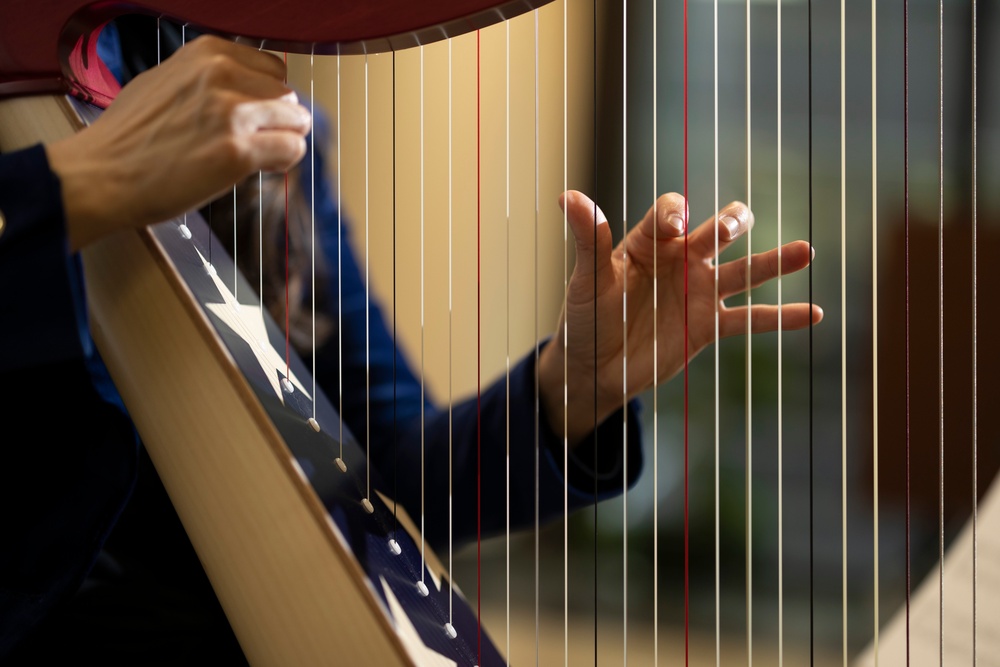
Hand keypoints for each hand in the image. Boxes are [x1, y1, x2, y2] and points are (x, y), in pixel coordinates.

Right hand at [46, 35, 310, 250]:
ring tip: (257, 155)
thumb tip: (246, 91)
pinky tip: (260, 168)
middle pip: (287, 94)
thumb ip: (210, 81)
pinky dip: (282, 162)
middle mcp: (221, 74)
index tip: (255, 115)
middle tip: (256, 141)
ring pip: (296, 121)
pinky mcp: (237, 150)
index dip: (267, 96)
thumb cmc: (129, 137)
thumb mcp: (167, 81)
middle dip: (278, 120)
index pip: (272, 67)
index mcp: (206, 53)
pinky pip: (291, 149)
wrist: (101, 174)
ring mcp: (231, 112)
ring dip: (283, 140)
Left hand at [538, 190, 822, 446]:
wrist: (594, 367)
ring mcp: (698, 292)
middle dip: (729, 223)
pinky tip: (813, 312)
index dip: (675, 215)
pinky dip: (781, 317)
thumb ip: (587, 240)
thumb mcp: (586, 280)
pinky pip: (751, 319)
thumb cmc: (584, 317)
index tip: (676, 227)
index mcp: (648, 243)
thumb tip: (568, 196)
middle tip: (734, 226)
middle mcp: (680, 260)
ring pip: (744, 271)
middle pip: (715, 230)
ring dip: (775, 261)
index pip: (669, 214)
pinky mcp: (709, 326)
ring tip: (806, 250)